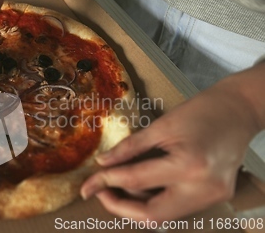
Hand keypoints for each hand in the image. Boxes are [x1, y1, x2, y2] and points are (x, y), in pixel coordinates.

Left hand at [80, 68, 263, 221]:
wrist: (240, 110)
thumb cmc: (203, 110)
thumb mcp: (161, 125)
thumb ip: (130, 147)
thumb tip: (103, 163)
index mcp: (188, 165)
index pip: (135, 180)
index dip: (105, 183)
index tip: (87, 186)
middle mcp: (202, 188)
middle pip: (151, 215)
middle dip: (120, 208)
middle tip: (101, 192)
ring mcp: (212, 196)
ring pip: (164, 216)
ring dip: (136, 206)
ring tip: (119, 186)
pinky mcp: (215, 196)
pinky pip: (177, 208)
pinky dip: (155, 201)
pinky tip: (142, 187)